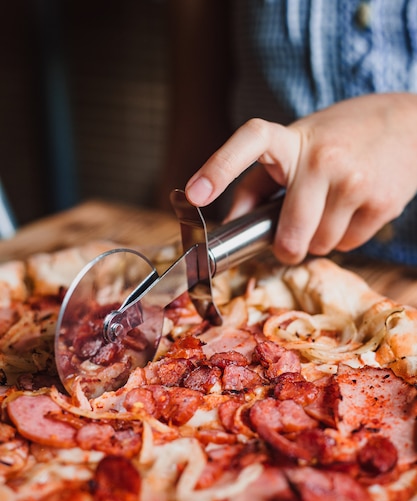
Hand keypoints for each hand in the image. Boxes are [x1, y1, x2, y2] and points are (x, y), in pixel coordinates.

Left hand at [185, 93, 416, 263]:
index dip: (220, 167)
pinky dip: (346, 237)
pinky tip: (354, 209)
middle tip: (290, 241)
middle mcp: (323, 158)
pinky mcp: (382, 203)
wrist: (407, 125)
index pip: (251, 141)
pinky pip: (349, 244)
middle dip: (288, 247)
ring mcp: (354, 181)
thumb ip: (258, 183)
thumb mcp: (297, 146)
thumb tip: (229, 223)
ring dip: (319, 239)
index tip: (193, 195)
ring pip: (320, 245)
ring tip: (332, 207)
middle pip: (290, 235)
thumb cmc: (339, 138)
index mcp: (292, 139)